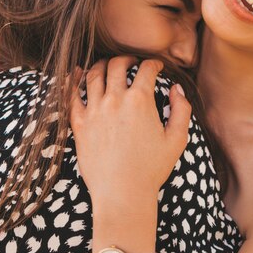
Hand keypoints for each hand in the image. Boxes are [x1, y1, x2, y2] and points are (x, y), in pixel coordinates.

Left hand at [70, 57, 191, 212]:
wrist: (122, 194)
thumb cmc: (152, 169)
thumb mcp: (177, 139)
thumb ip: (182, 110)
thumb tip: (176, 89)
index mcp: (140, 101)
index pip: (146, 69)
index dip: (154, 64)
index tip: (156, 66)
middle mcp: (115, 100)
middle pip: (118, 65)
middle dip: (127, 58)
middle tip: (132, 62)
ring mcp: (94, 111)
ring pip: (94, 74)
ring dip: (103, 65)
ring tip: (108, 66)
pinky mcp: (78, 124)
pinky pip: (71, 94)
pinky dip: (74, 80)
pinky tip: (77, 73)